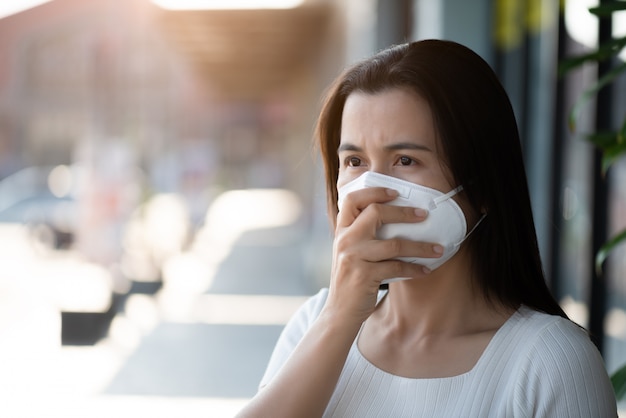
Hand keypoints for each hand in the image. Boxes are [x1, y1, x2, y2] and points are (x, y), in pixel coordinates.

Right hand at [325, 187, 441, 323]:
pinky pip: (397, 267)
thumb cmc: (350, 280)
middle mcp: (345, 240)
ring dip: (420, 246)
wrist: (339, 312)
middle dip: (404, 212)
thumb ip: (361, 235)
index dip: (374, 192)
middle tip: (424, 215)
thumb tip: (393, 218)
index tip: (395, 192)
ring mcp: (354, 257)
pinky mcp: (364, 275)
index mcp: (341, 231)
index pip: (351, 200)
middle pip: (376, 213)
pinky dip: (414, 268)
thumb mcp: (349, 253)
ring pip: (394, 243)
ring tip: (437, 249)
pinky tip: (425, 270)